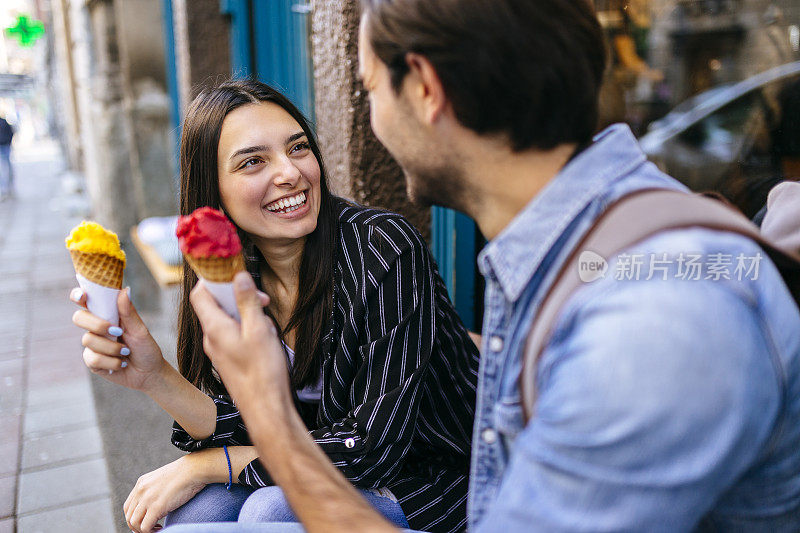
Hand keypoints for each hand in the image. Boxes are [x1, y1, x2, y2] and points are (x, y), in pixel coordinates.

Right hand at [70, 286, 164, 390]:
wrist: (149, 374)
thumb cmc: (146, 349)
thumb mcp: (140, 330)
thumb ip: (129, 312)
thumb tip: (124, 290)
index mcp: (108, 315)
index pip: (87, 301)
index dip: (79, 295)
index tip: (82, 296)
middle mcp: (97, 328)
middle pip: (79, 318)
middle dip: (97, 325)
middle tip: (117, 331)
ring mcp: (93, 344)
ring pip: (88, 340)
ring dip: (112, 348)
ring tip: (126, 352)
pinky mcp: (92, 361)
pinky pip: (92, 358)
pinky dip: (111, 362)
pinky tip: (121, 364)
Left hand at [123, 454, 207, 532]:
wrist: (194, 469)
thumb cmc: (185, 474)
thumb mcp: (163, 478)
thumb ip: (155, 489)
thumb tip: (155, 503)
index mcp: (142, 483)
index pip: (129, 506)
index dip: (134, 517)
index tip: (145, 521)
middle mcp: (141, 490)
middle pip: (129, 516)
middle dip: (137, 526)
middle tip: (151, 528)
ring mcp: (147, 499)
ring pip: (134, 523)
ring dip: (143, 530)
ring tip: (157, 528)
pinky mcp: (156, 507)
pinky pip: (145, 527)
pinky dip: (151, 532)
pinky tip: (161, 528)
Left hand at [189, 273, 289, 413]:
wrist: (266, 410)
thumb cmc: (263, 372)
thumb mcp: (258, 330)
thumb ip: (246, 301)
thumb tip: (237, 276)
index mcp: (214, 328)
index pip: (200, 294)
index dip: (213, 279)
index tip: (234, 275)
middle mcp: (211, 339)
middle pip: (216, 306)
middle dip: (238, 298)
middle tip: (262, 301)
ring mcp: (219, 351)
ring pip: (229, 321)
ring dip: (247, 316)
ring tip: (267, 327)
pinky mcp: (229, 361)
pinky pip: (234, 336)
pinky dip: (248, 331)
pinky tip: (266, 341)